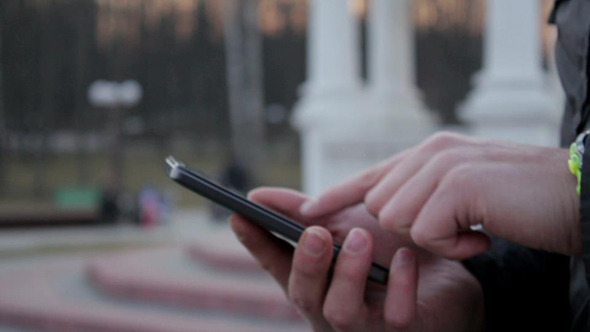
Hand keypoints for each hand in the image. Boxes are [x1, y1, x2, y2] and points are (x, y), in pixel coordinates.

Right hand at [230, 187, 483, 330]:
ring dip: (347, 273)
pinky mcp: (402, 328)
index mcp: (315, 279)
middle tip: (316, 233)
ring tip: (360, 238)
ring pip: (341, 311)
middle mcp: (331, 305)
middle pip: (303, 295)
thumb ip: (304, 212)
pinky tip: (404, 257)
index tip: (239, 213)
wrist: (444, 276)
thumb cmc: (386, 250)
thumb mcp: (344, 224)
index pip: (275, 263)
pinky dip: (398, 284)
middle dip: (306, 263)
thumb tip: (258, 195)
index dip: (255, 242)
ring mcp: (365, 323)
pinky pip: (395, 314)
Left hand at [300, 132, 580, 258]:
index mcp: (430, 152)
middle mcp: (430, 152)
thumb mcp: (464, 193)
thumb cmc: (522, 200)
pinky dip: (453, 245)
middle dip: (409, 228)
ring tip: (473, 227)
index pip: (370, 174)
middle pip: (379, 205)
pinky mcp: (455, 184)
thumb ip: (424, 193)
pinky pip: (425, 232)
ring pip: (396, 219)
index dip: (335, 194)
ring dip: (434, 237)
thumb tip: (385, 211)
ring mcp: (442, 164)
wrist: (577, 196)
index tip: (304, 210)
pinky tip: (483, 233)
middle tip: (456, 227)